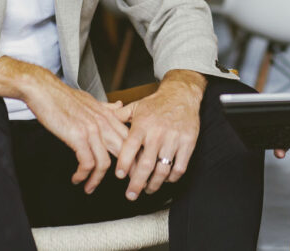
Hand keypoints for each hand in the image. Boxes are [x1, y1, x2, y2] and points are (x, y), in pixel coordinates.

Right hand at [23, 74, 133, 193]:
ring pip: (105, 163)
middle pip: (124, 153)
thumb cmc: (64, 97)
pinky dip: (83, 175)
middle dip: (128, 173)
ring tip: (90, 187)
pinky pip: (87, 163)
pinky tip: (77, 178)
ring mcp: (92, 130)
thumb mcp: (91, 100)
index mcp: (109, 116)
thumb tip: (119, 106)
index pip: (130, 139)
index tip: (135, 171)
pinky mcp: (78, 136)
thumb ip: (106, 107)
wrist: (44, 90)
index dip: (136, 157)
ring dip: (97, 180)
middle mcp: (104, 123)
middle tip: (126, 188)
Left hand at [114, 71, 204, 199]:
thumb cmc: (157, 103)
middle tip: (131, 195)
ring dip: (154, 184)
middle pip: (146, 165)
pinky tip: (166, 179)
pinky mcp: (188, 143)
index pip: (130, 148)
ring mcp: (174, 139)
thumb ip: (118, 117)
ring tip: (148, 189)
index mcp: (142, 125)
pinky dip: (172, 178)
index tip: (119, 175)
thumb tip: (101, 123)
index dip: (124, 164)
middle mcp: (157, 134)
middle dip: (137, 184)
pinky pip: (180, 167)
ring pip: (163, 170)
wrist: (182, 94)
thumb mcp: (136, 107)